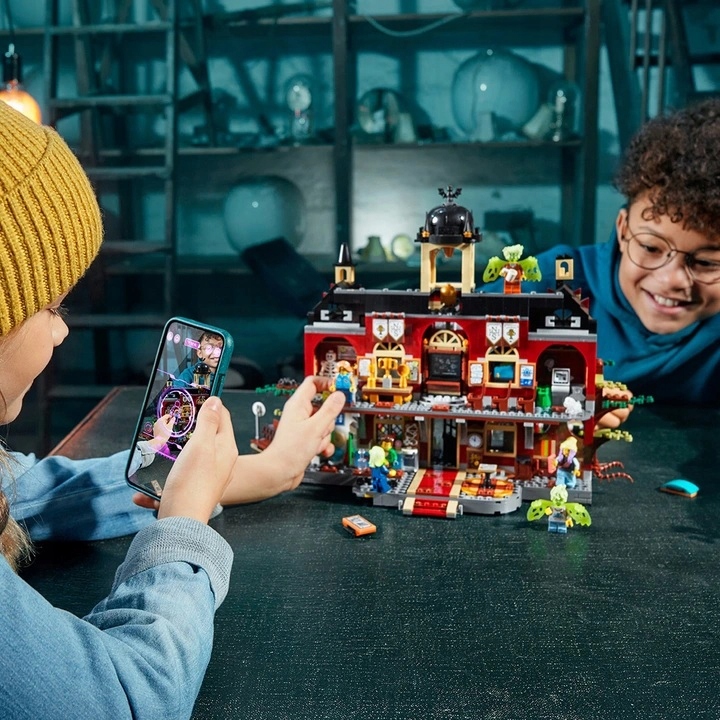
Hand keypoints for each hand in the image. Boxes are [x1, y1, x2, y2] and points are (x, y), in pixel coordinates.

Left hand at [149, 413, 174, 450]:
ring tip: (169, 428)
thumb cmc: (165, 434)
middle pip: (164, 419)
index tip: (173, 418)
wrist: (159, 441)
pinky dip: (162, 427)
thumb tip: (173, 418)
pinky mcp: (155, 429)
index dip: (170, 416)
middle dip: (168, 421)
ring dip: (165, 424)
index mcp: (161, 420)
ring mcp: (155, 425)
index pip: (166, 415)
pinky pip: (160, 426)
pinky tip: (165, 430)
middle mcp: (157, 422)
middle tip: (171, 424)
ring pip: (161, 423)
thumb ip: (172, 421)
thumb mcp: (170, 427)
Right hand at [156, 397, 237, 522]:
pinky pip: (179, 475)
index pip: (223, 416)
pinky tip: (152, 481)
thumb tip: (216, 401)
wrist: (181, 522)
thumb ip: (209, 422)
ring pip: (191, 455)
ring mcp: (209, 476)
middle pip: (207, 435)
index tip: (194, 396)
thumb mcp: (201, 445)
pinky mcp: (195, 489)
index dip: (209, 404)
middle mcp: (222, 462)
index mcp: (226, 448)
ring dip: (174, 451)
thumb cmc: (192, 483)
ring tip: (160, 450)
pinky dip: (166, 475)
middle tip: (172, 422)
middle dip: (189, 427)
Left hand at [221, 376, 345, 504]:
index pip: (313, 383)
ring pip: (325, 424)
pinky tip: (319, 450)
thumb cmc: (290, 450)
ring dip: (325, 435)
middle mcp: (300, 414)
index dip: (327, 383)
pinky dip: (323, 445)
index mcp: (298, 404)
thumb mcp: (316, 427)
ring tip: (316, 441)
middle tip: (323, 426)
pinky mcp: (306, 440)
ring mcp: (303, 427)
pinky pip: (322, 438)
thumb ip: (330, 410)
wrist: (280, 472)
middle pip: (323, 406)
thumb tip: (340, 395)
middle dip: (328, 419)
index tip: (339, 388)